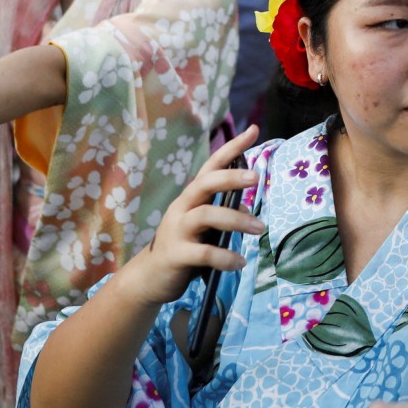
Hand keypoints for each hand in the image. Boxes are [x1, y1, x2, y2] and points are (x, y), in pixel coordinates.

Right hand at [122, 127, 263, 306]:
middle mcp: (182, 207)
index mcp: (191, 197)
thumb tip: (248, 209)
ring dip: (236, 220)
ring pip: (206, 216)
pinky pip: (204, 253)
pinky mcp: (177, 254)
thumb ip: (223, 214)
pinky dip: (225, 257)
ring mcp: (177, 230)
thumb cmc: (182, 246)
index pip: (211, 166)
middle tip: (256, 178)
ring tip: (259, 228)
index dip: (232, 148)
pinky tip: (239, 262)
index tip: (253, 130)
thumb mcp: (203, 227)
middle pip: (205, 184)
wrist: (149, 277)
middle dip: (231, 177)